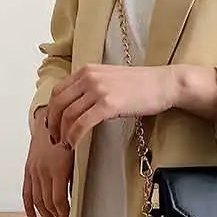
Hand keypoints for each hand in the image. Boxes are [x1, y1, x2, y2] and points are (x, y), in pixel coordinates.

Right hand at [23, 106, 73, 216]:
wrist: (51, 117)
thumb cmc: (71, 134)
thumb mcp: (79, 154)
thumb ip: (78, 174)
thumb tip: (80, 195)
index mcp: (57, 169)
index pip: (59, 200)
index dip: (64, 214)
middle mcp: (43, 171)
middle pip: (47, 202)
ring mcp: (34, 170)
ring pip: (37, 200)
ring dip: (45, 215)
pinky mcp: (28, 168)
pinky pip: (26, 191)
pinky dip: (29, 207)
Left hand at [45, 64, 177, 149]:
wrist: (164, 84)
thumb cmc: (144, 85)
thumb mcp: (112, 79)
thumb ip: (94, 87)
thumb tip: (82, 104)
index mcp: (88, 70)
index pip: (59, 91)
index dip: (51, 110)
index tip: (53, 124)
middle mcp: (89, 77)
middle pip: (59, 103)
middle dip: (53, 124)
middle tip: (55, 139)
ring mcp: (98, 90)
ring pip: (69, 115)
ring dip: (63, 133)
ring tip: (65, 145)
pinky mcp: (108, 104)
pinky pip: (83, 123)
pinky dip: (75, 136)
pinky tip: (74, 144)